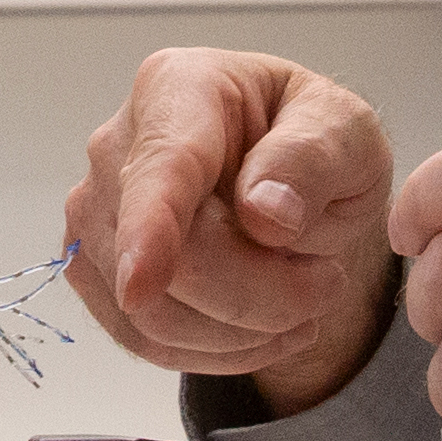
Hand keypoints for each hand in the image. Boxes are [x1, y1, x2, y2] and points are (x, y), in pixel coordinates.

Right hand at [63, 48, 399, 416]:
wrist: (288, 175)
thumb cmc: (312, 141)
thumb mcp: (347, 131)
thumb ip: (312, 159)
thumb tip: (264, 211)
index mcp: (178, 89)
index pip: (162, 168)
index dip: (150, 229)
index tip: (143, 284)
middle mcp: (116, 146)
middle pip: (168, 259)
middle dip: (260, 296)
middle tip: (328, 284)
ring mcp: (95, 211)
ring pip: (150, 312)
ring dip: (241, 332)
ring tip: (301, 305)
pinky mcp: (94, 267)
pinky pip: (142, 338)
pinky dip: (211, 351)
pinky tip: (261, 329)